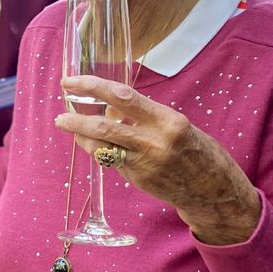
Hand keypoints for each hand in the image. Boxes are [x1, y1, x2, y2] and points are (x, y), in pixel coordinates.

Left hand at [55, 75, 261, 245]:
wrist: (213, 189)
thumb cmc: (193, 148)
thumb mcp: (173, 124)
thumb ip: (142, 115)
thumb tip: (108, 106)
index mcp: (167, 119)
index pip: (123, 96)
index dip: (93, 86)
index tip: (72, 82)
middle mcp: (155, 140)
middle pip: (105, 124)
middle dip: (76, 117)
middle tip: (59, 112)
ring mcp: (145, 162)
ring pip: (102, 145)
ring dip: (79, 134)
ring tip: (65, 124)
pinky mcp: (139, 179)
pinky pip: (109, 160)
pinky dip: (96, 148)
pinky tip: (88, 142)